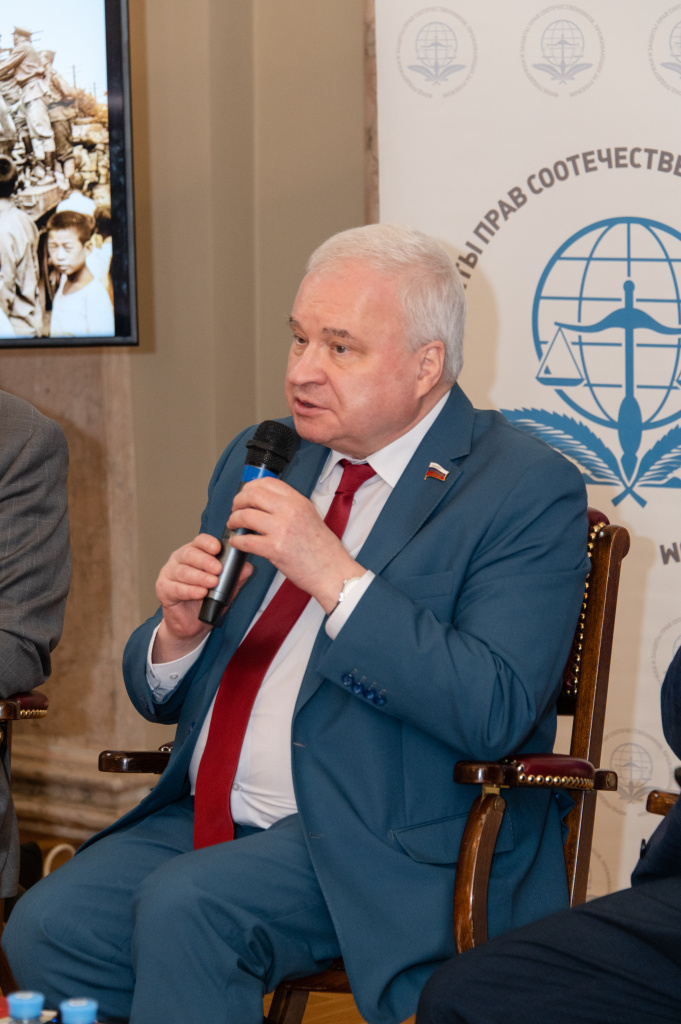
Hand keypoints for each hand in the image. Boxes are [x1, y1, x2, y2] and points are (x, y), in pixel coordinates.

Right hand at [153, 533, 251, 661]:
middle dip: (205, 561)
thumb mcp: (225, 588)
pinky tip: (200, 593)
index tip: (218, 548)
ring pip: (182, 571)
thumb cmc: (206, 601)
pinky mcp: (163, 590)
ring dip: (199, 577)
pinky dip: (190, 590)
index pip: (199, 541)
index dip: (208, 543)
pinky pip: (176, 588)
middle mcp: (179, 560)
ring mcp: (169, 574)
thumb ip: (234, 577)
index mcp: (194, 554)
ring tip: (212, 583)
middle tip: (218, 569)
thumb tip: (247, 567)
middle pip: (189, 554)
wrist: (192, 625)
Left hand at [227, 478, 362, 612]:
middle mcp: (290, 510)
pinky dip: (237, 541)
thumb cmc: (323, 550)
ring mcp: (282, 529)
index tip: (245, 494)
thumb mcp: (310, 516)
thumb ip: (290, 507)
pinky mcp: (275, 549)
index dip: (250, 486)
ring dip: (234, 520)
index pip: (267, 483)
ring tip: (234, 525)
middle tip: (235, 509)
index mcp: (298, 501)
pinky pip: (246, 541)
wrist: (333, 572)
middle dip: (238, 501)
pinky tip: (237, 543)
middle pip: (252, 495)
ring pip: (245, 516)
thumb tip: (265, 503)